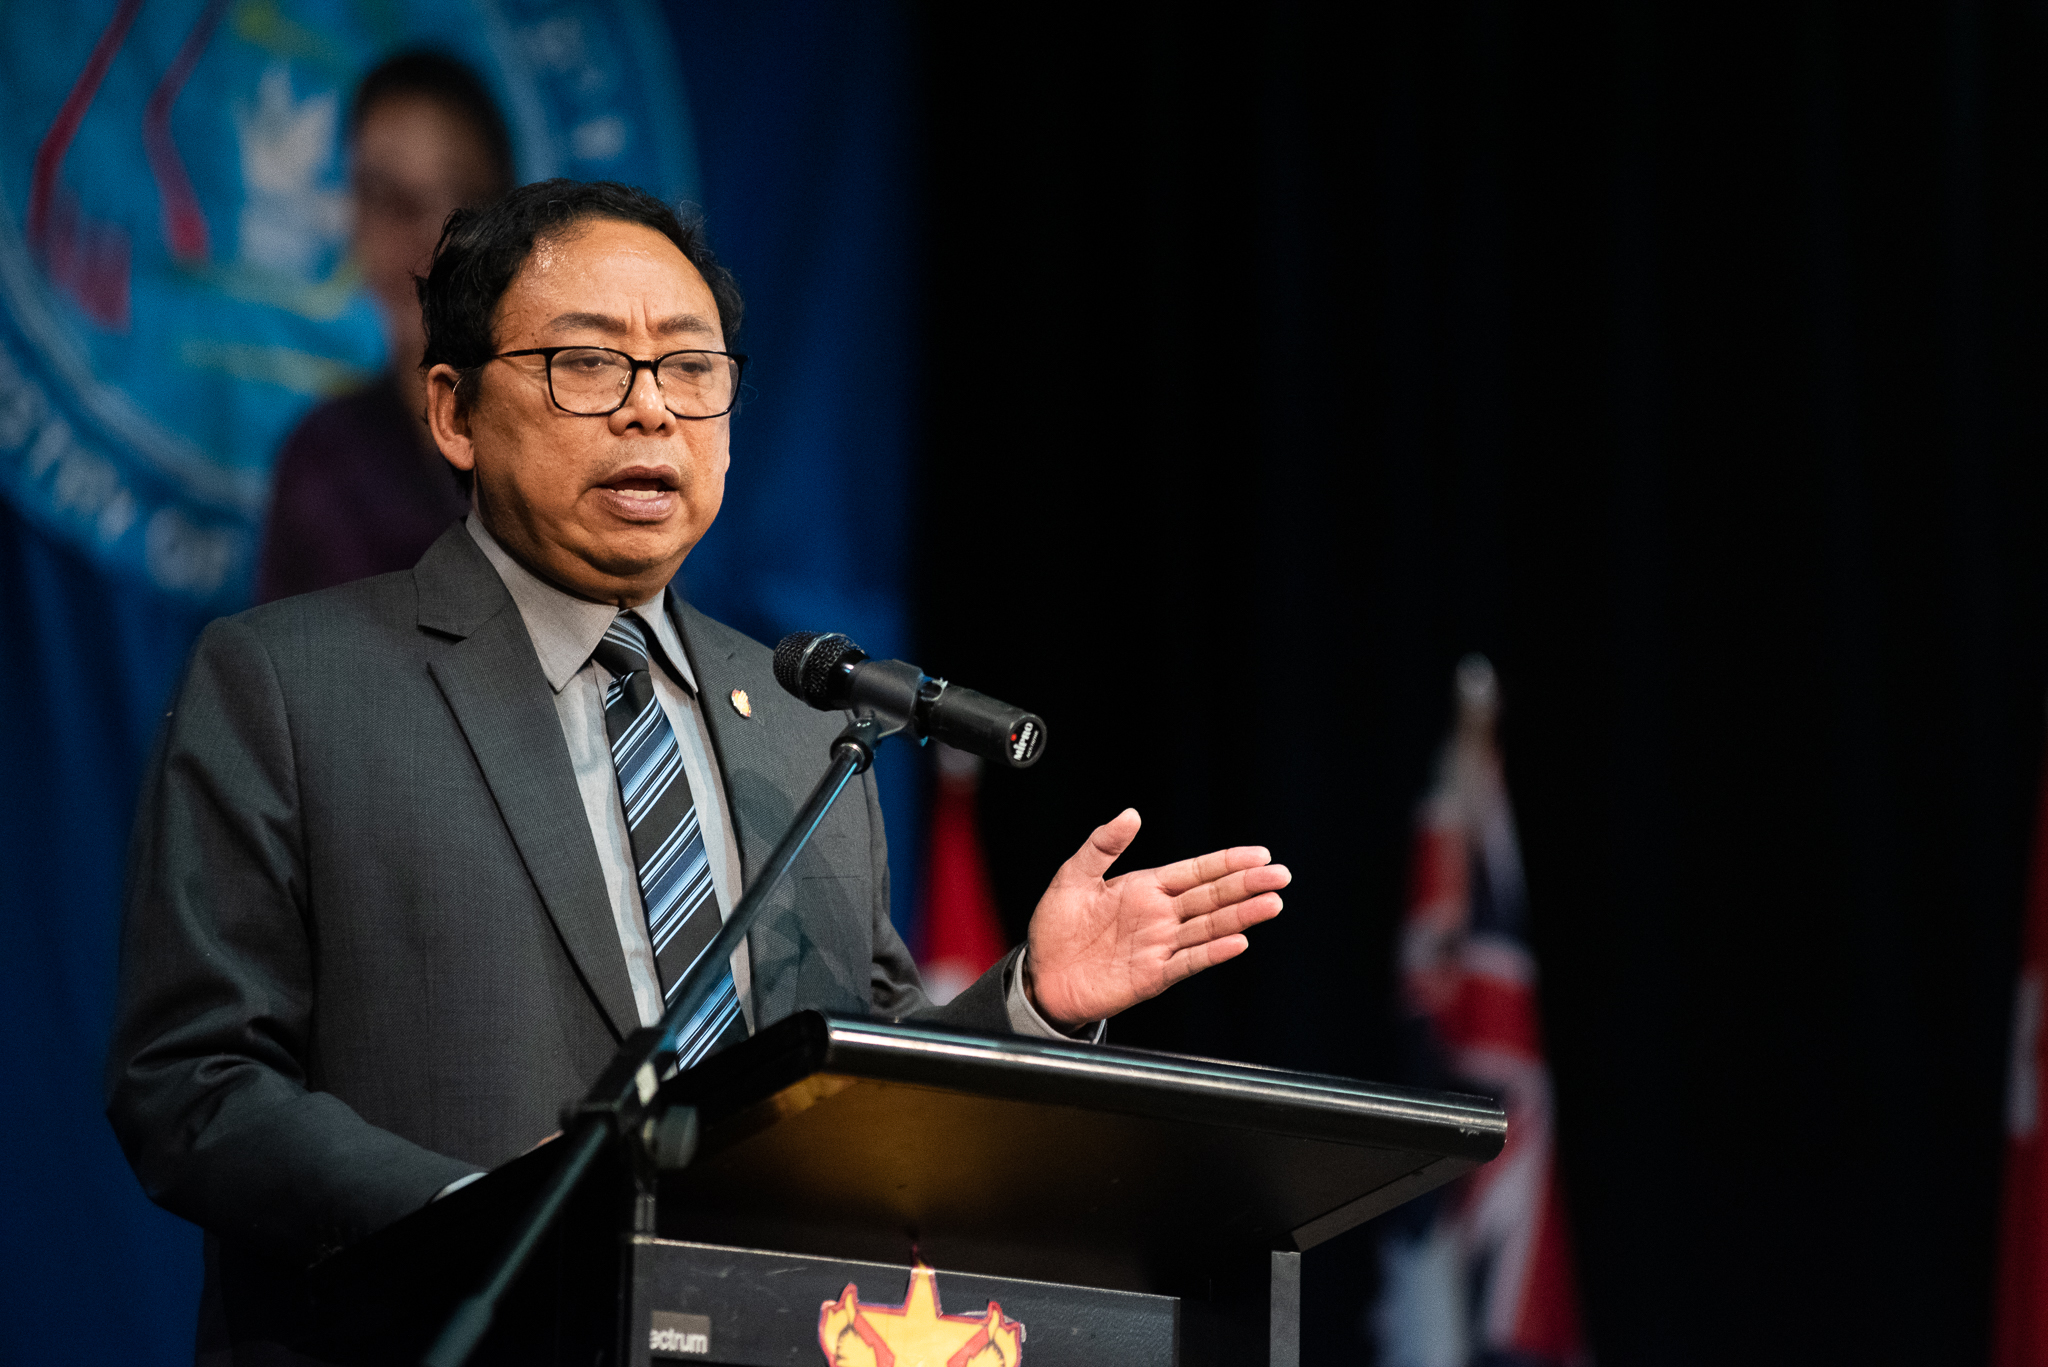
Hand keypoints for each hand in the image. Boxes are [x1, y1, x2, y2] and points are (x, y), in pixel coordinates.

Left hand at [1024, 809, 1288, 1028]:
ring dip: (1240, 916)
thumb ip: (1102, 846)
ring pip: (1209, 927)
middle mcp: (1159, 916)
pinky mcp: (1152, 975)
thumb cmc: (1056, 928)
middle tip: (1280, 875)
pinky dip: (1212, 952)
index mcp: (1145, 889)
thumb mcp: (1073, 876)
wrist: (1041, 976)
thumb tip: (1131, 814)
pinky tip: (1237, 942)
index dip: (1227, 862)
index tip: (1259, 854)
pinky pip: (1188, 961)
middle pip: (1212, 897)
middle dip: (1246, 885)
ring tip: (1271, 904)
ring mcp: (1159, 946)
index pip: (1196, 871)